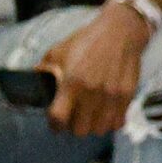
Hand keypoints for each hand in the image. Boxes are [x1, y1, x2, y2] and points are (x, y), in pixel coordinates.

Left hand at [38, 4, 150, 138]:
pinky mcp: (127, 96)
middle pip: (80, 130)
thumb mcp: (58, 51)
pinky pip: (117, 123)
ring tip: (89, 116)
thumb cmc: (86, 41)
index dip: (54, 125)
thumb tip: (34, 84)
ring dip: (92, 126)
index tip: (55, 123)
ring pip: (100, 130)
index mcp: (72, 82)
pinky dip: (109, 122)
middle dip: (74, 126)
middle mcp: (92, 93)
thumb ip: (44, 70)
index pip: (59, 118)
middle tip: (73, 117)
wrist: (120, 32)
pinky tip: (104, 112)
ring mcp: (111, 96)